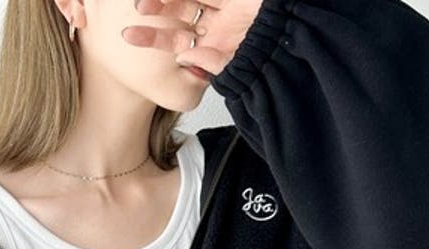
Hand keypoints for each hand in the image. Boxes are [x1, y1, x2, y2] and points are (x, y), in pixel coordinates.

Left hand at [122, 0, 264, 76]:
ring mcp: (223, 2)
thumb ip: (215, 62)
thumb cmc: (275, 49)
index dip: (153, 37)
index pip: (177, 38)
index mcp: (216, 40)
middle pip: (178, 9)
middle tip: (135, 7)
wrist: (301, 27)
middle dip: (155, 7)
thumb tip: (186, 57)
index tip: (128, 37)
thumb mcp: (240, 60)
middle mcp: (217, 17)